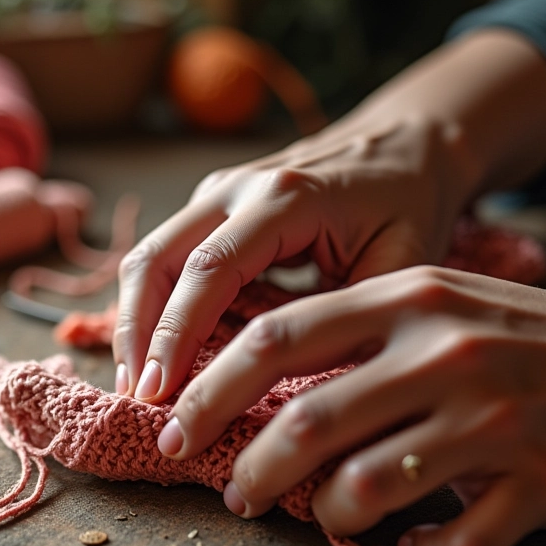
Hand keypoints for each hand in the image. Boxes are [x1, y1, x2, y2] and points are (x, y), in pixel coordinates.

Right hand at [113, 112, 472, 400]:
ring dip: (136, 321)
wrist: (404, 145)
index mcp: (286, 198)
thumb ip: (346, 317)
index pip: (210, 269)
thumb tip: (288, 385)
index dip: (176, 334)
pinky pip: (167, 256)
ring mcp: (218, 193)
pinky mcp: (213, 207)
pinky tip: (156, 353)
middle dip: (139, 333)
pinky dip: (153, 306)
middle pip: (156, 258)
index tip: (160, 393)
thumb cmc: (409, 205)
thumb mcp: (402, 264)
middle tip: (138, 399)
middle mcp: (238, 187)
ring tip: (138, 385)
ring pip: (149, 256)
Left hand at [156, 266, 545, 545]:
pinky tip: (413, 543)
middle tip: (234, 494)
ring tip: (322, 516)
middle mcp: (444, 349)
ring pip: (368, 486)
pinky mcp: (541, 474)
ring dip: (328, 515)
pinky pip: (453, 539)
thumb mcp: (428, 304)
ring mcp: (494, 413)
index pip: (279, 337)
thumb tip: (254, 389)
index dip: (212, 387)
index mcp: (405, 297)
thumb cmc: (505, 333)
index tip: (174, 425)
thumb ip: (350, 334)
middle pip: (309, 420)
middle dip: (253, 467)